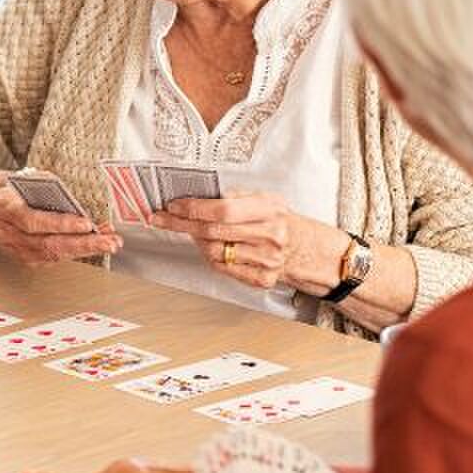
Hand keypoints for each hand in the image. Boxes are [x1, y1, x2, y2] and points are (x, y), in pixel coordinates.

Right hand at [0, 183, 120, 263]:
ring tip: (109, 243)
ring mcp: (15, 248)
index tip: (86, 223)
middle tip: (108, 242)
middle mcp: (6, 232)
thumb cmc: (18, 188)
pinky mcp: (26, 258)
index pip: (32, 221)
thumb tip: (71, 201)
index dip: (60, 224)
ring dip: (85, 250)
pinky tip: (94, 244)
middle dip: (82, 243)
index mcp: (3, 207)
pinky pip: (54, 258)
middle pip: (46, 244)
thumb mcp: (29, 179)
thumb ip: (47, 187)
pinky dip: (77, 251)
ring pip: (53, 254)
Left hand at [147, 191, 344, 294]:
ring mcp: (266, 260)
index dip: (194, 208)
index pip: (223, 210)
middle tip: (161, 218)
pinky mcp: (262, 279)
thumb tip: (200, 194)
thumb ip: (238, 197)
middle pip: (213, 231)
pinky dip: (210, 256)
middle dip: (181, 224)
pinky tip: (209, 246)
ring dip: (195, 240)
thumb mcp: (268, 200)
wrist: (311, 251)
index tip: (173, 206)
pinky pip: (223, 268)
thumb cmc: (284, 221)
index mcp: (270, 211)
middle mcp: (270, 236)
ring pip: (214, 251)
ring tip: (190, 231)